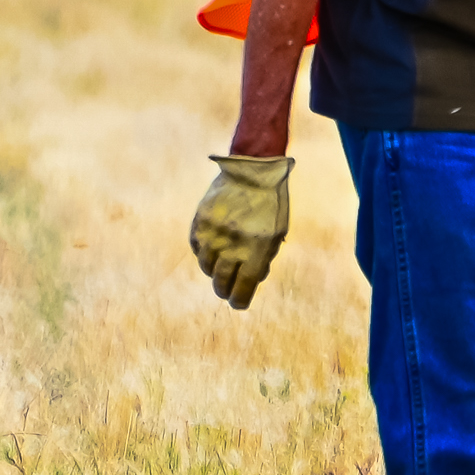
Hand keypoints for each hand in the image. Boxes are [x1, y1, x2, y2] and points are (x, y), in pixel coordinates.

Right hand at [189, 154, 292, 308]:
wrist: (253, 170)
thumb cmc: (271, 204)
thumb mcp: (277, 231)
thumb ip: (265, 258)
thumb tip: (252, 280)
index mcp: (257, 249)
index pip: (243, 286)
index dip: (239, 300)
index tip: (238, 304)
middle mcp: (233, 244)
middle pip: (221, 281)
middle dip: (224, 290)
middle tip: (226, 292)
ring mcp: (214, 233)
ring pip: (206, 266)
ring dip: (212, 273)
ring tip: (219, 272)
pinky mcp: (200, 221)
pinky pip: (196, 247)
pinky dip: (203, 254)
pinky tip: (210, 253)